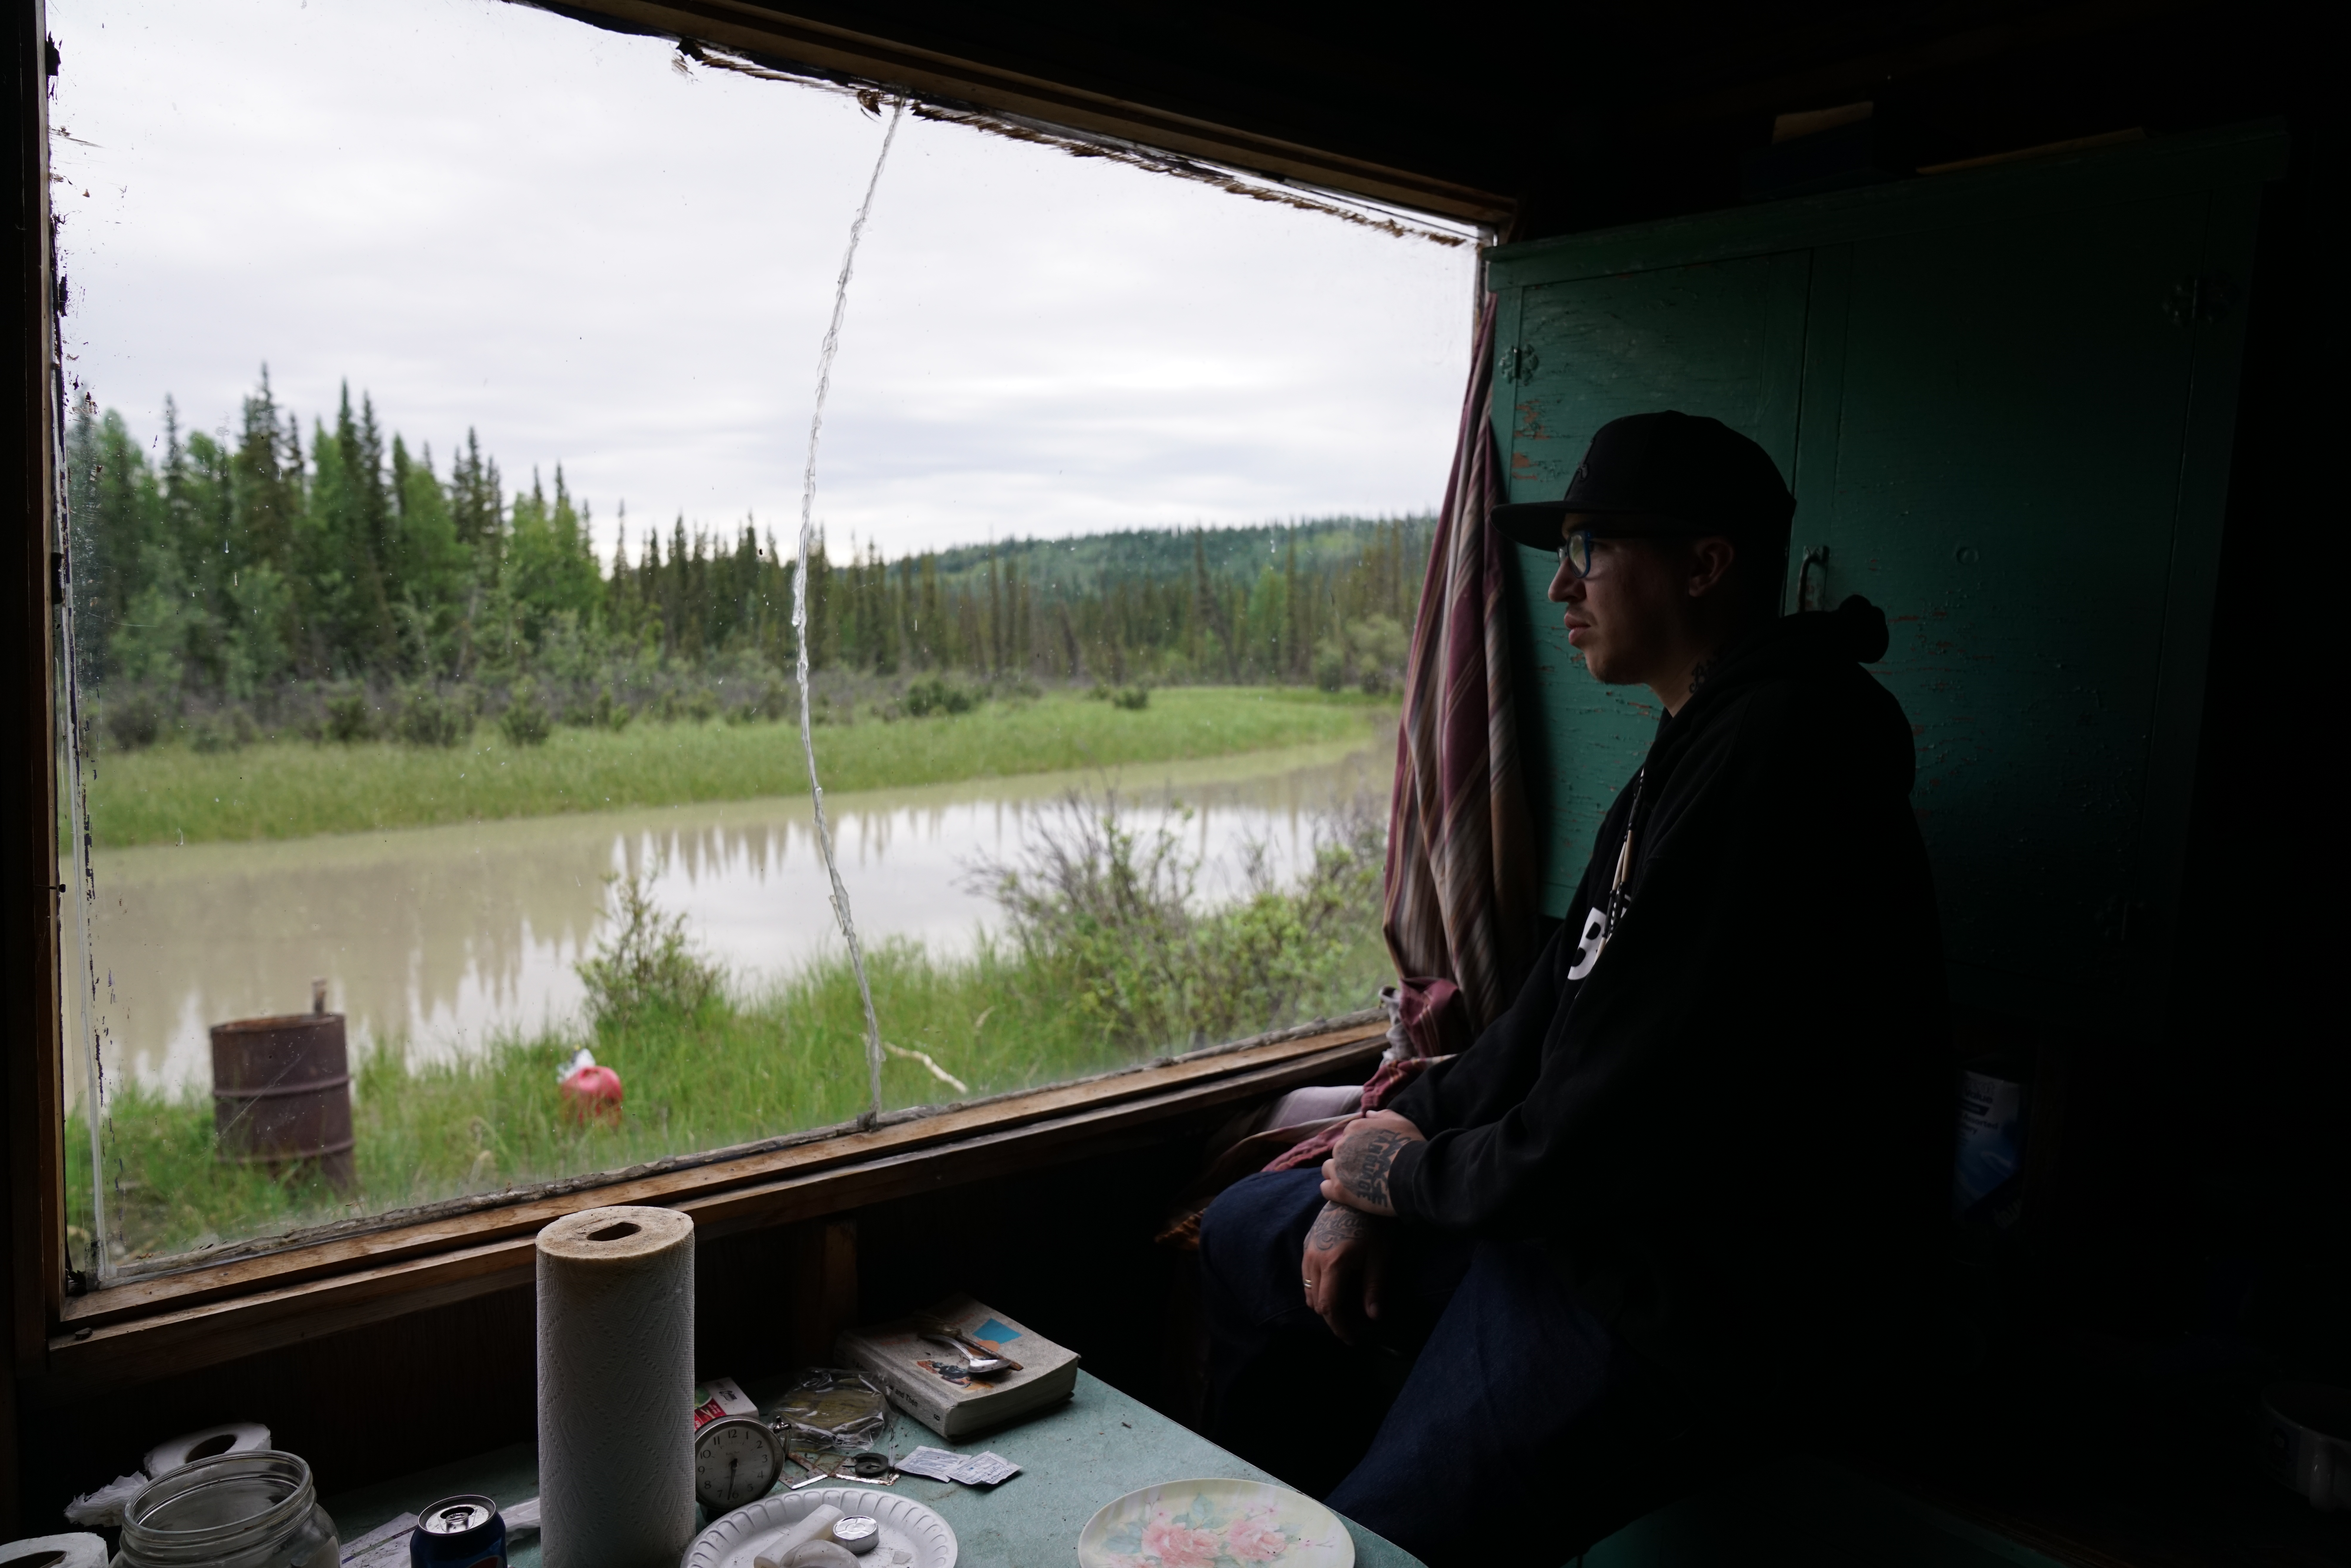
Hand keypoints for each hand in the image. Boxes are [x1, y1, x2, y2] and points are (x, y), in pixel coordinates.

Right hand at [1301, 1201, 1391, 1344]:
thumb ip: (1375, 1287)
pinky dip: (1318, 1288)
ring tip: (1346, 1309)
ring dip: (1324, 1304)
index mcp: (1333, 1264)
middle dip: (1334, 1319)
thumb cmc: (1374, 1221)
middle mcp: (1314, 1258)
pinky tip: (1336, 1286)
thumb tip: (1374, 1317)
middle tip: (1354, 1327)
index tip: (1353, 1339)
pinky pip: (1306, 1275)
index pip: (1329, 1308)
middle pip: (1316, 1303)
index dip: (1340, 1328)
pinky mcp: (1307, 1241)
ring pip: (1308, 1290)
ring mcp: (1308, 1248)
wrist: (1359, 1187)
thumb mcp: (1380, 1255)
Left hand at [1319, 1111, 1423, 1217]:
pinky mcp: (1338, 1190)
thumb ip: (1382, 1115)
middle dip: (1349, 1160)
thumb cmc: (1409, 1147)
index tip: (1371, 1155)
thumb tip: (1368, 1113)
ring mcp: (1338, 1168)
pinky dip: (1334, 1191)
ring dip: (1339, 1174)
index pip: (1349, 1135)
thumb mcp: (1400, 1123)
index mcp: (1355, 1128)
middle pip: (1339, 1152)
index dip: (1360, 1146)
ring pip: (1329, 1169)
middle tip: (1367, 1171)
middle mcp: (1342, 1145)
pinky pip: (1325, 1189)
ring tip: (1356, 1184)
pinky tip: (1348, 1195)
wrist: (1412, 1175)